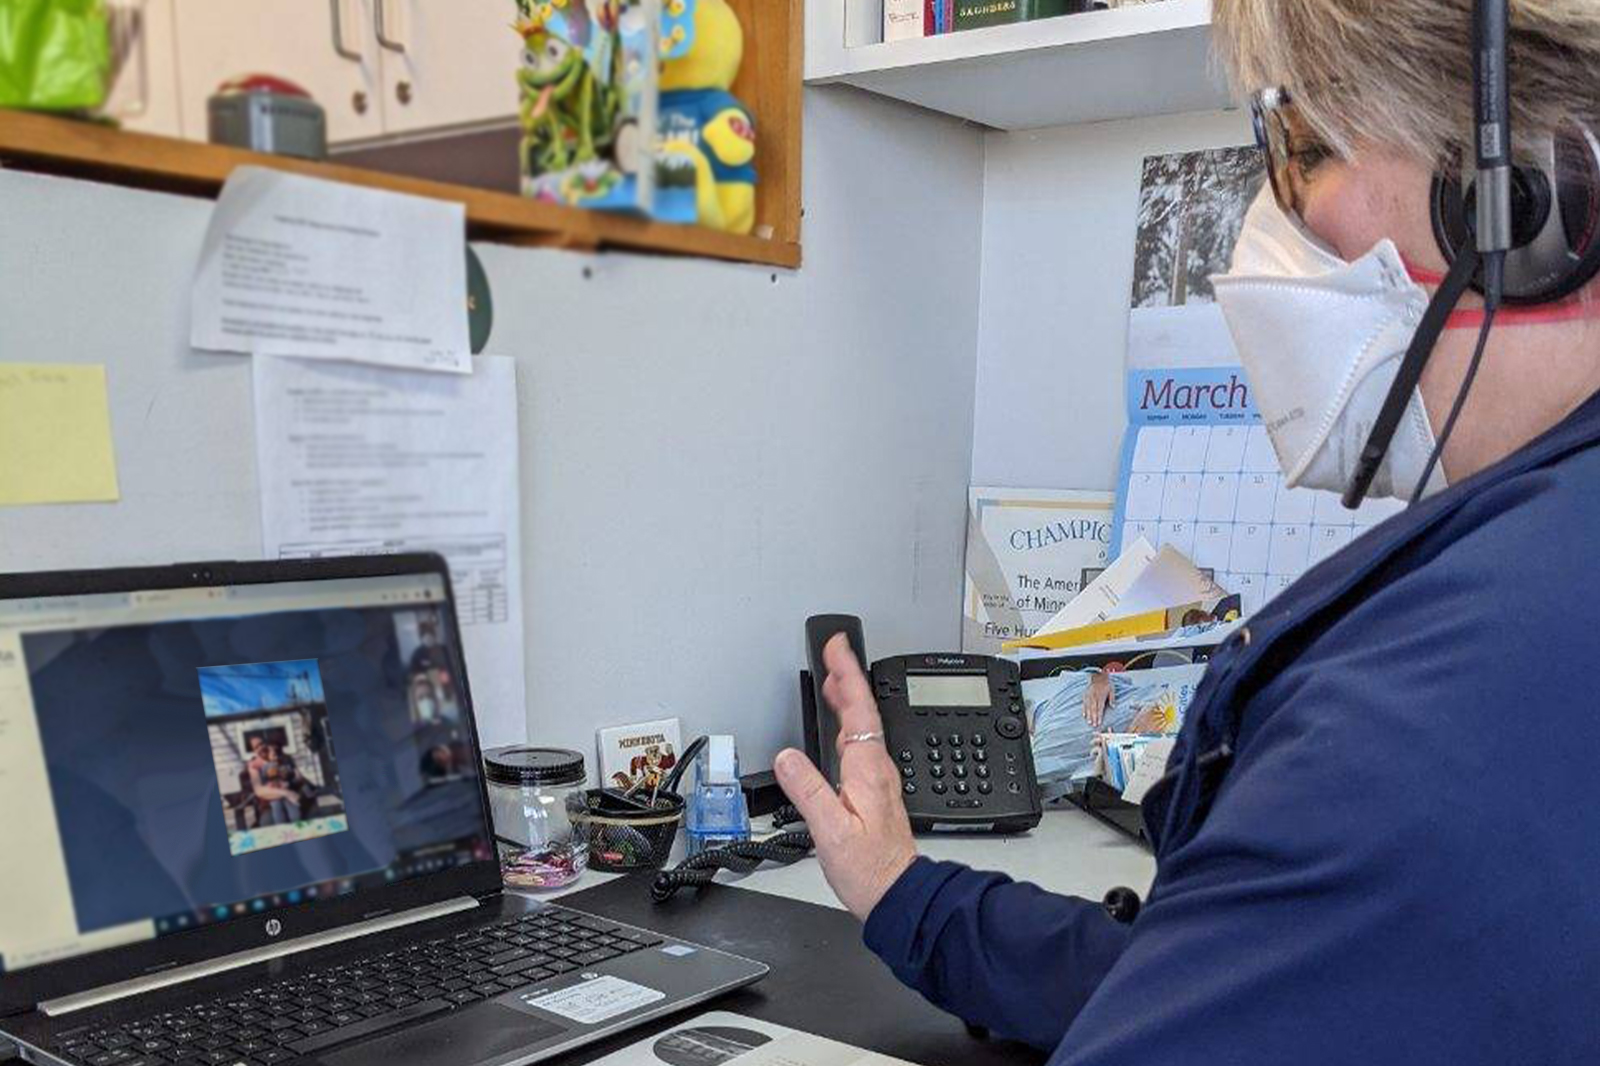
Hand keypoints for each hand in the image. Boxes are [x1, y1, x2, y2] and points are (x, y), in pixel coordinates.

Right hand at [774, 634, 917, 920]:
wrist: (897, 895)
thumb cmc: (870, 869)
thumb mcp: (831, 831)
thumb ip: (808, 791)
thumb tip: (787, 757)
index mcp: (867, 770)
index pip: (858, 709)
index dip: (847, 674)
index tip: (837, 646)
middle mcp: (876, 769)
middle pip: (863, 712)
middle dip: (848, 678)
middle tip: (834, 652)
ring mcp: (878, 780)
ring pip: (864, 727)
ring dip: (850, 699)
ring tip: (835, 680)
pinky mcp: (874, 792)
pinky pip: (862, 745)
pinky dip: (850, 725)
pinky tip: (842, 729)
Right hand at [1082, 671, 1112, 727]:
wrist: (1098, 675)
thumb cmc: (1106, 683)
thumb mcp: (1112, 690)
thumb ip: (1112, 699)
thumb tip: (1113, 707)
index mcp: (1101, 697)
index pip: (1100, 709)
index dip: (1099, 716)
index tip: (1099, 722)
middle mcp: (1094, 697)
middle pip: (1094, 709)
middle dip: (1094, 718)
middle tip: (1094, 725)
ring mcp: (1089, 696)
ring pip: (1088, 708)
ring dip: (1089, 715)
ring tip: (1089, 722)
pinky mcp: (1085, 695)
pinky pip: (1084, 703)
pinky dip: (1083, 709)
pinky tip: (1084, 715)